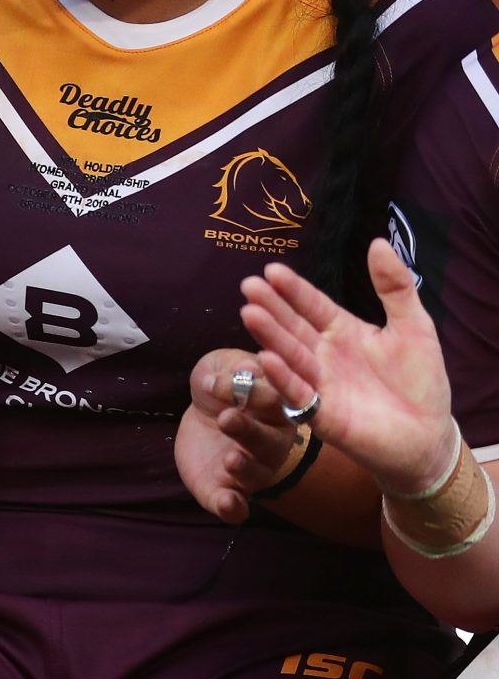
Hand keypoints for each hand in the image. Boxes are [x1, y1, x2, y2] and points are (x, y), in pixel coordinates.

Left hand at [177, 347, 304, 522]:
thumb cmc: (221, 387)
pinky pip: (236, 506)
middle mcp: (271, 444)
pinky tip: (227, 503)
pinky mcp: (226, 490)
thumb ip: (231, 368)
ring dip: (244, 467)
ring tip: (230, 459)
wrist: (199, 414)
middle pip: (268, 441)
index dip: (255, 391)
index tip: (236, 378)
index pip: (273, 402)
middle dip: (248, 431)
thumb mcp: (218, 367)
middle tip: (227, 419)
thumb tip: (245, 367)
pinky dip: (233, 507)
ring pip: (256, 473)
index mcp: (276, 410)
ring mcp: (251, 470)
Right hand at [240, 241, 457, 496]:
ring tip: (250, 313)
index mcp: (343, 331)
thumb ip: (395, 287)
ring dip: (270, 335)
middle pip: (293, 327)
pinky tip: (267, 358)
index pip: (313, 305)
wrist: (429, 436)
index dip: (294, 289)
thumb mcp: (415, 327)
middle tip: (249, 286)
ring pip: (290, 356)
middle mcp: (324, 355)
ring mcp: (319, 384)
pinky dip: (283, 377)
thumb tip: (378, 242)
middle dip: (271, 307)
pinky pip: (298, 394)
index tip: (272, 269)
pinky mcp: (320, 415)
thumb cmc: (421, 382)